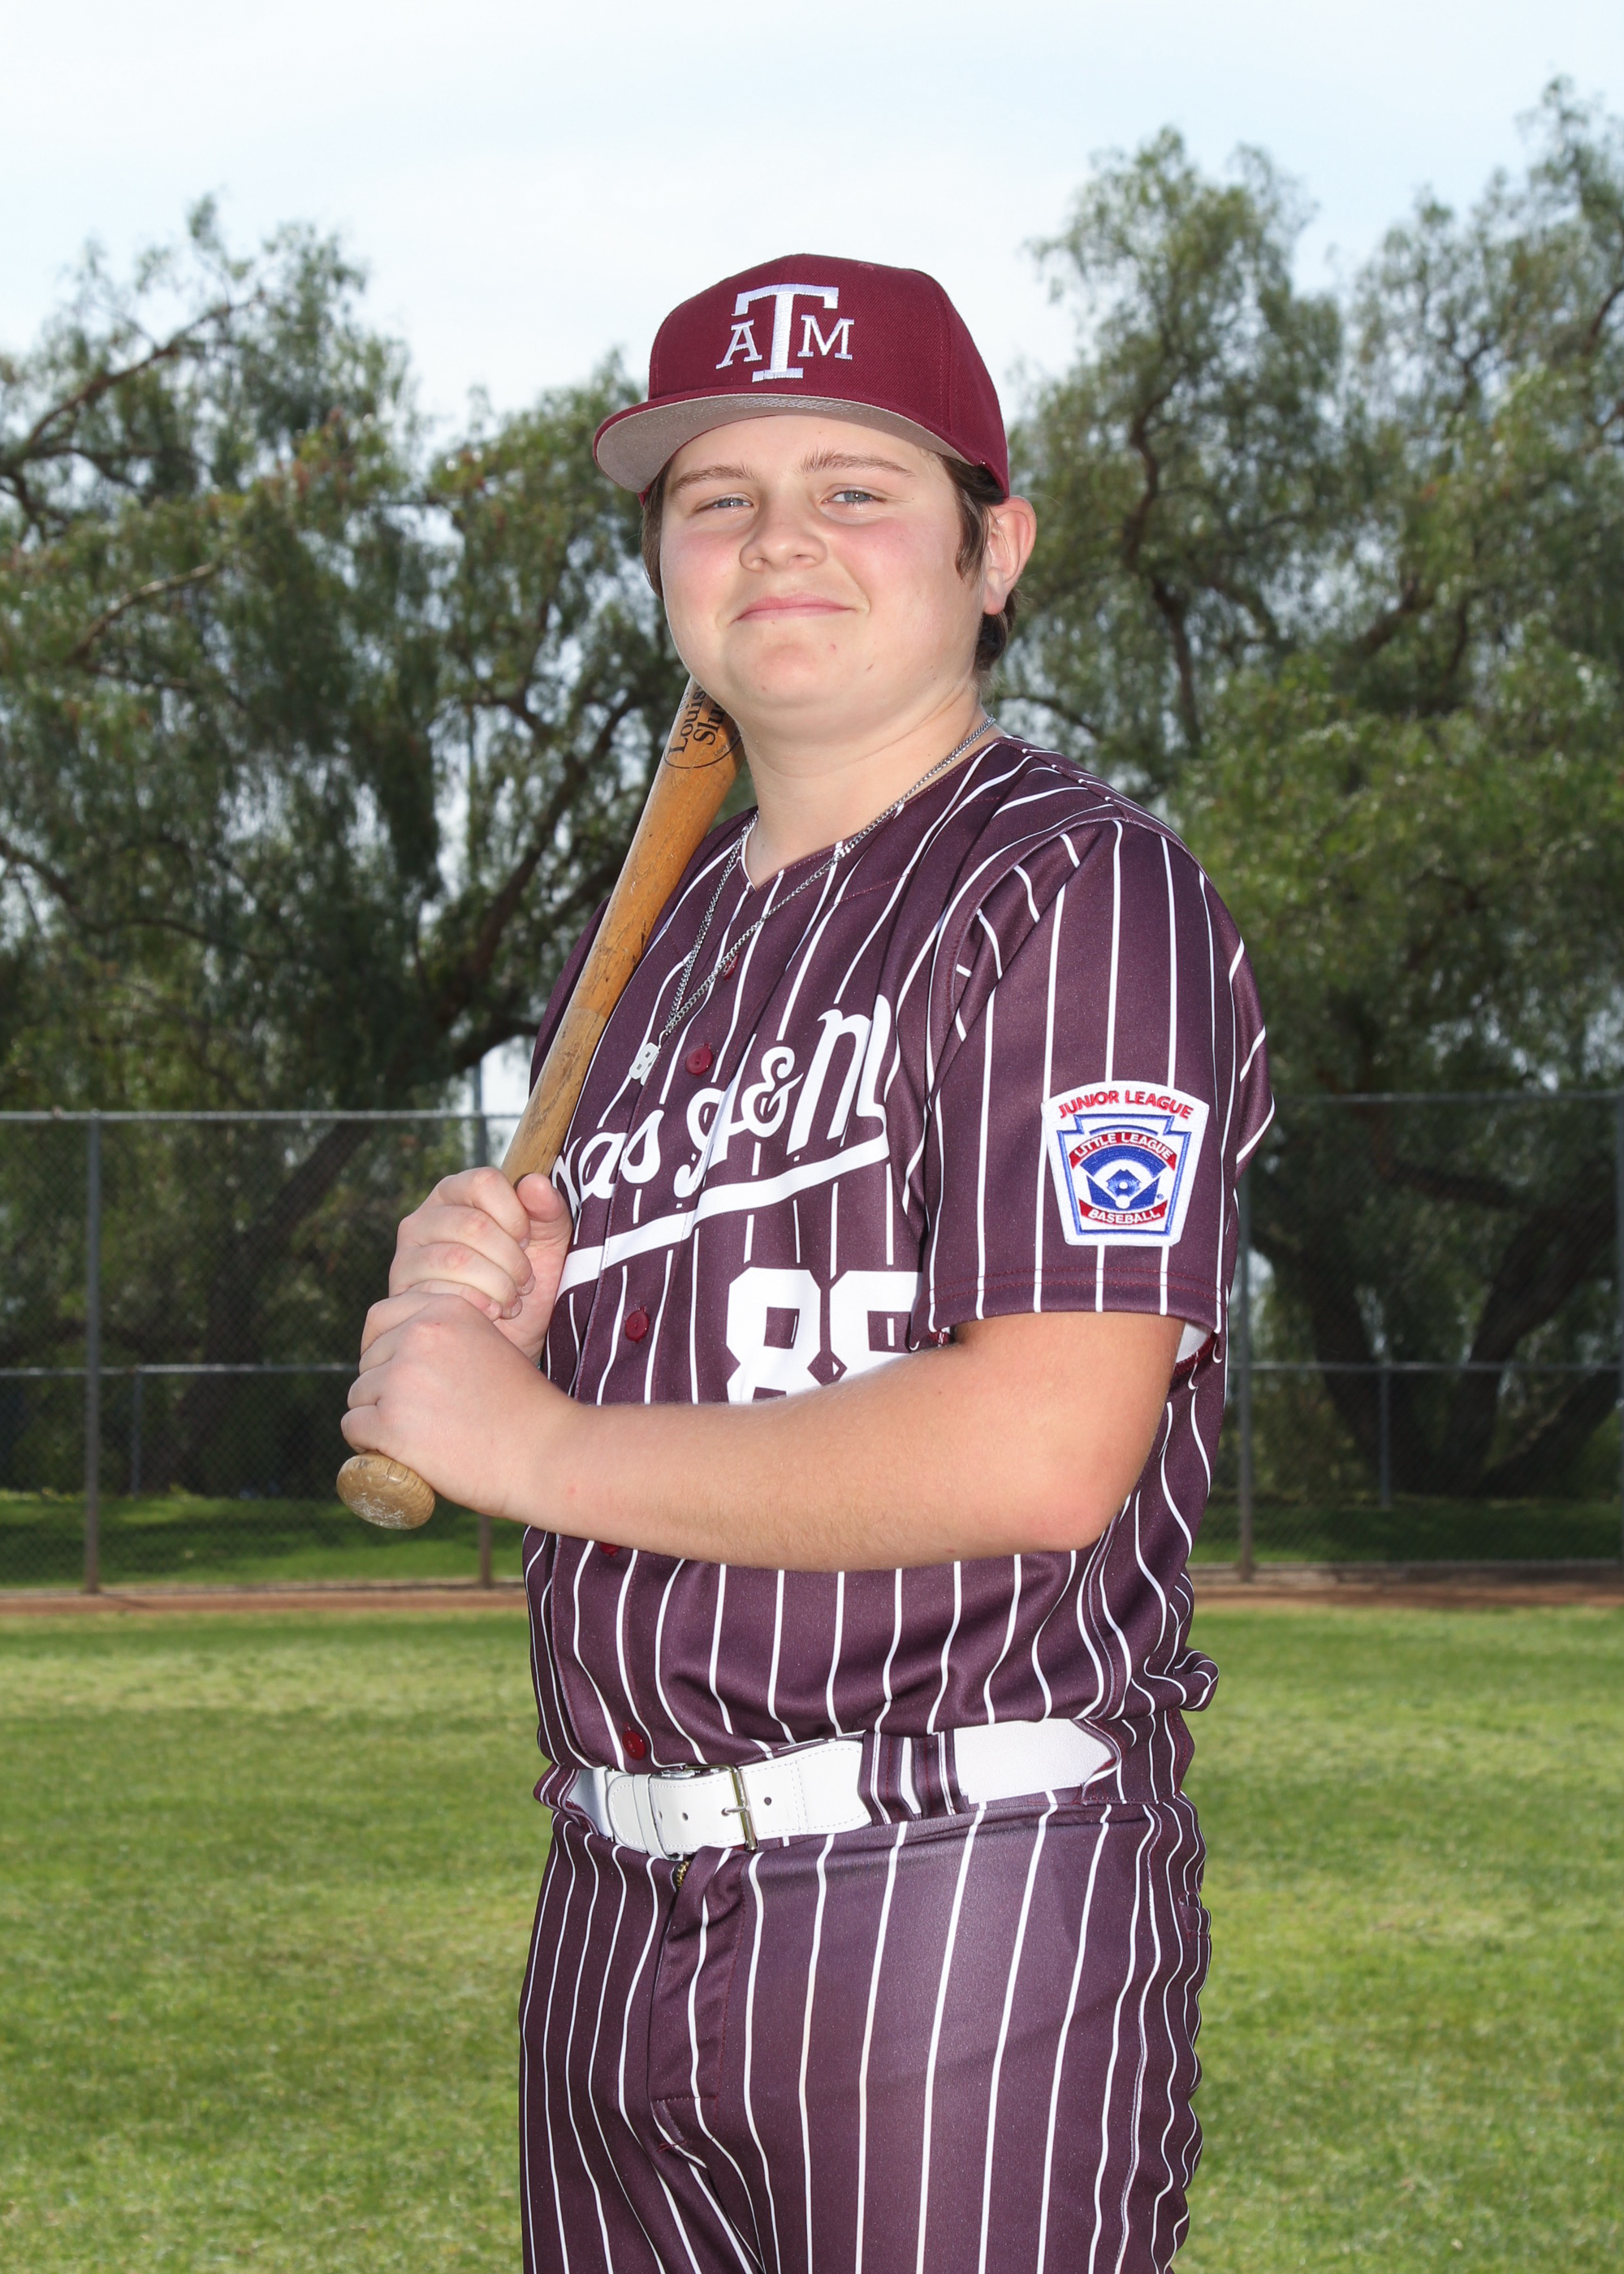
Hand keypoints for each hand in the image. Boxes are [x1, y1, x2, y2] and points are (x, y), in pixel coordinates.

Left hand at [341, 1290, 572, 1521]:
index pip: (380, 1317)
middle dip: (382, 1388)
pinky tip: (397, 1453)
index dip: (380, 1348)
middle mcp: (420, 1334)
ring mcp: (402, 1377)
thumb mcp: (490, 1348)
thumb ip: (450, 1340)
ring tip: (418, 1438)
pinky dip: (368, 1444)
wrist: (547, 1455)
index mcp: (447, 1309)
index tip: (393, 1373)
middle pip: (368, 1361)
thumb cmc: (525, 1411)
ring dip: (376, 1417)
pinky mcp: (390, 1422)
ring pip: (359, 1395)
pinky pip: (354, 1428)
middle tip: (419, 1417)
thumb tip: (403, 1353)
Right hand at [386, 1166, 571, 1360]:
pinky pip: (441, 1293)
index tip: (528, 1240)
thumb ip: (549, 1210)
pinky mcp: (403, 1292)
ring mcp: (408, 1255)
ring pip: (458, 1260)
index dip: (515, 1215)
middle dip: (511, 1259)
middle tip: (525, 1282)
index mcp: (457, 1193)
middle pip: (473, 1224)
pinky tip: (491, 1313)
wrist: (506, 1339)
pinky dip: (477, 1305)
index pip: (483, 1181)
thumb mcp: (550, 1242)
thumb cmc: (525, 1282)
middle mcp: (425, 1218)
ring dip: (497, 1285)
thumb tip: (535, 1184)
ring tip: (510, 1300)